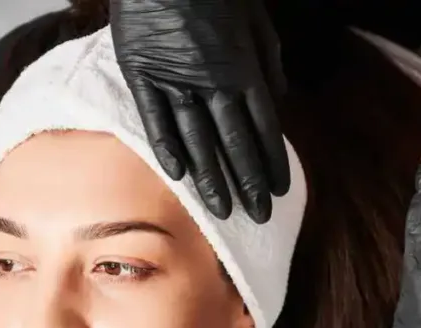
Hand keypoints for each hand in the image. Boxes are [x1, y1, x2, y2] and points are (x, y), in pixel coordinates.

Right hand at [109, 0, 289, 222]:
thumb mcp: (254, 17)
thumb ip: (267, 58)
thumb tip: (278, 96)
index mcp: (243, 68)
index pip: (263, 127)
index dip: (270, 161)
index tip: (278, 190)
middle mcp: (213, 82)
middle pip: (234, 143)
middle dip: (247, 182)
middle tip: (257, 216)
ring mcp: (175, 80)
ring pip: (197, 140)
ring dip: (210, 179)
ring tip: (221, 211)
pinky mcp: (142, 75)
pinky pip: (155, 119)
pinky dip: (166, 148)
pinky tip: (177, 177)